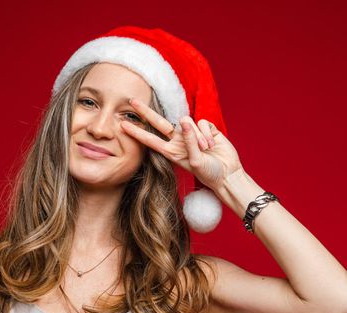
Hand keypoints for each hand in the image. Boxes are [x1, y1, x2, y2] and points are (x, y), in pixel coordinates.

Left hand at [121, 97, 243, 191]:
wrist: (228, 174)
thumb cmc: (209, 173)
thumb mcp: (196, 161)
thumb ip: (189, 141)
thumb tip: (184, 121)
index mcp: (171, 152)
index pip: (150, 139)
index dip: (136, 132)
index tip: (122, 125)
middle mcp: (178, 140)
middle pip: (159, 122)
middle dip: (145, 111)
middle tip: (132, 100)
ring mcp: (191, 133)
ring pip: (188, 122)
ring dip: (198, 136)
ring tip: (206, 149)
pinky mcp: (205, 128)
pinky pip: (203, 123)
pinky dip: (208, 133)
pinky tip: (213, 144)